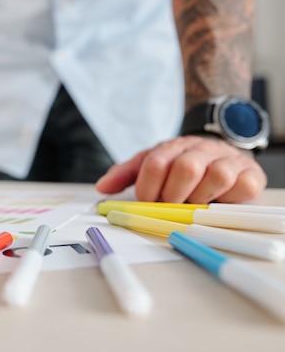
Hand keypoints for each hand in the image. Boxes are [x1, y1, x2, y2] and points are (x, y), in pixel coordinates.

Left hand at [95, 135, 266, 203]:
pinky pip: (244, 185)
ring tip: (194, 203)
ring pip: (217, 175)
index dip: (148, 187)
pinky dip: (230, 197)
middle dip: (174, 193)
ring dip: (201, 197)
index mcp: (173, 147)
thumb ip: (125, 174)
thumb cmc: (180, 163)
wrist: (218, 149)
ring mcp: (227, 160)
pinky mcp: (250, 174)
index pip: (155, 163)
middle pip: (186, 167)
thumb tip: (102, 187)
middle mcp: (200, 150)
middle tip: (171, 204)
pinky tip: (219, 200)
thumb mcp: (150, 164)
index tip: (148, 200)